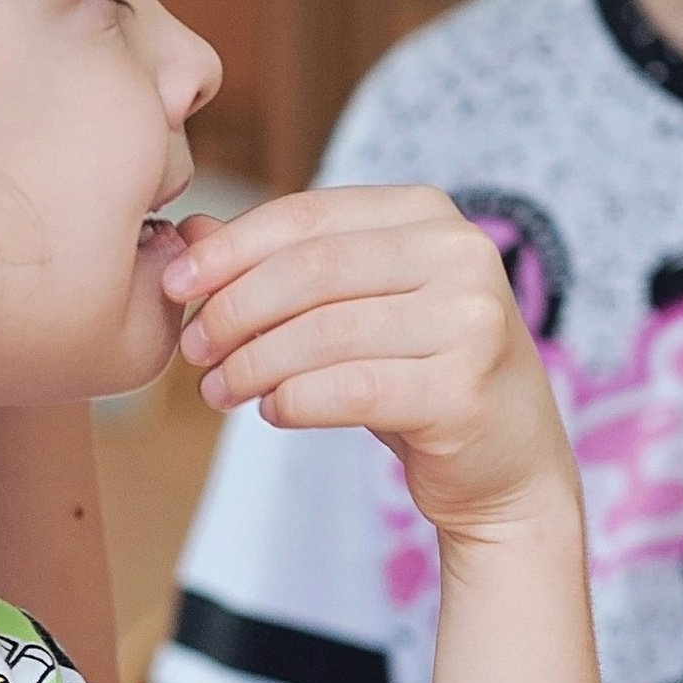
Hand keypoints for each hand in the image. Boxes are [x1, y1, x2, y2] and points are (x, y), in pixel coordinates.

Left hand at [166, 184, 576, 542]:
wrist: (506, 467)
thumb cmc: (419, 376)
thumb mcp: (354, 307)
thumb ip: (280, 266)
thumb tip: (189, 234)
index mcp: (428, 215)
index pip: (306, 218)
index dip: (230, 250)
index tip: (176, 285)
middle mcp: (460, 253)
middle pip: (310, 270)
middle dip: (234, 309)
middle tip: (194, 349)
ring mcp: (471, 320)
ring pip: (324, 332)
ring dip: (253, 364)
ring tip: (218, 390)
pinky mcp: (465, 388)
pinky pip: (350, 389)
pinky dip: (295, 400)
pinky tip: (272, 410)